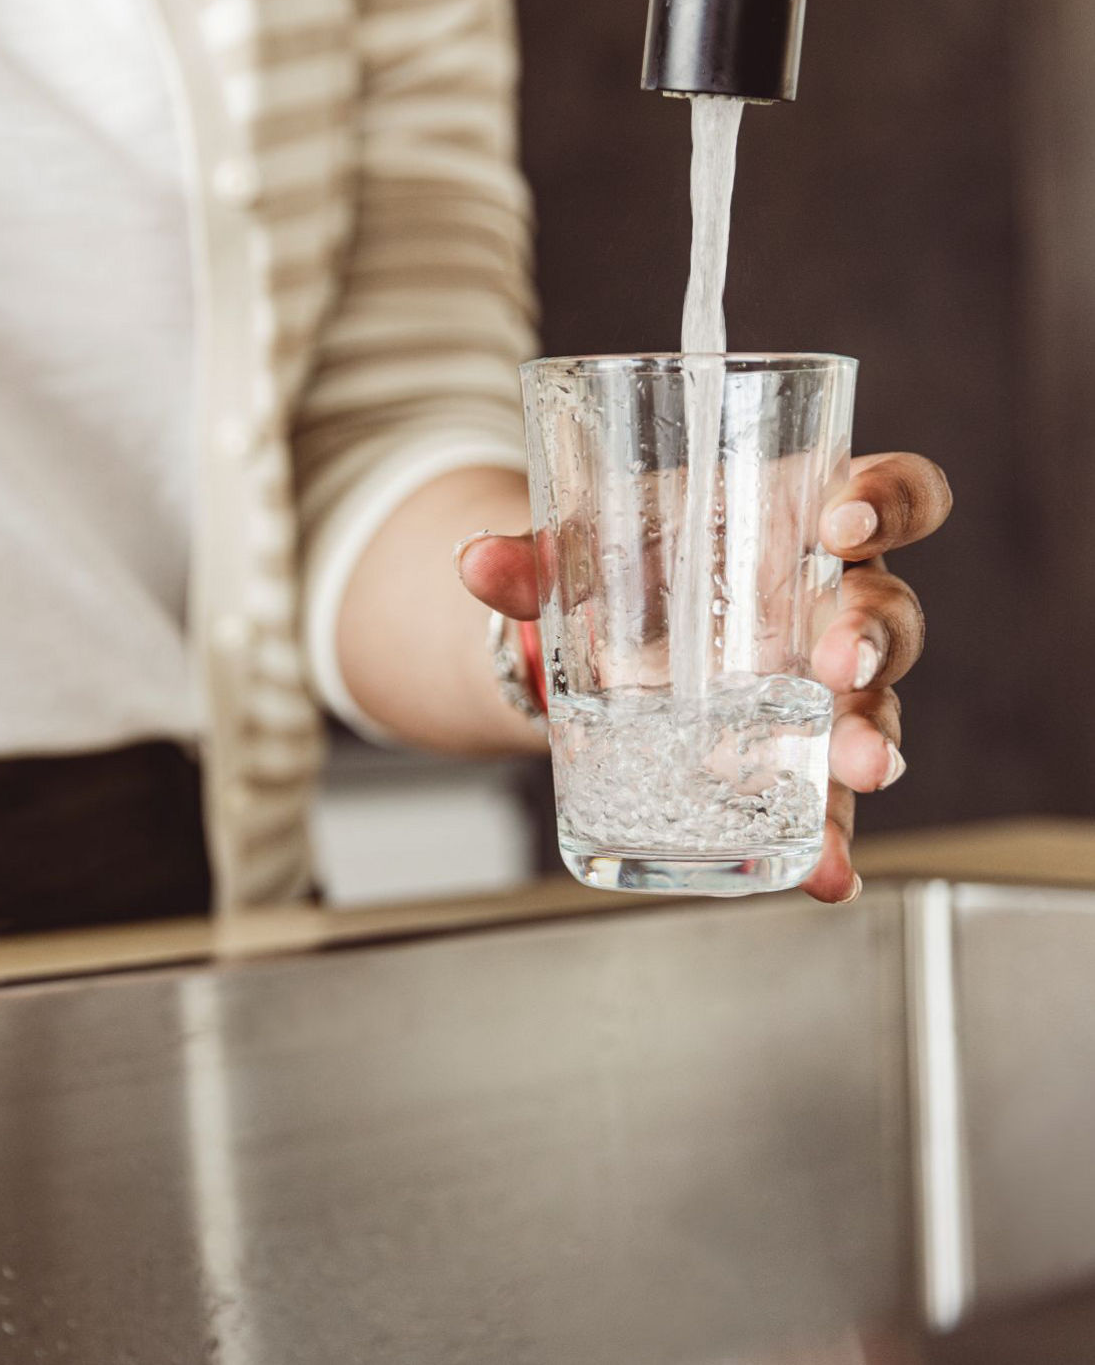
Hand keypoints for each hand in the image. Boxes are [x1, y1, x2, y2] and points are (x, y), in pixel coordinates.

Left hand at [458, 451, 951, 904]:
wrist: (610, 635)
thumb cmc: (634, 563)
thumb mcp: (588, 550)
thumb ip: (534, 556)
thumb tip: (475, 561)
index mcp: (801, 519)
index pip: (890, 492)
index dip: (889, 500)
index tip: (843, 522)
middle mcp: (830, 604)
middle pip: (891, 610)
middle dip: (874, 637)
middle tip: (837, 664)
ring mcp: (821, 690)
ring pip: (877, 709)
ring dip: (873, 742)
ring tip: (860, 774)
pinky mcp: (793, 760)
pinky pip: (828, 802)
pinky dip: (832, 840)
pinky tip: (827, 875)